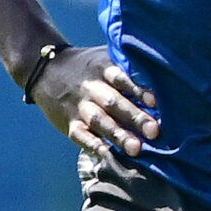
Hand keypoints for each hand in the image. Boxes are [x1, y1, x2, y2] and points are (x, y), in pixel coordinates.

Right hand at [30, 46, 158, 159]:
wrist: (44, 69)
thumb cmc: (89, 65)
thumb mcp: (105, 56)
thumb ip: (128, 67)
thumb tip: (165, 78)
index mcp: (102, 68)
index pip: (122, 78)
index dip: (138, 89)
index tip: (155, 102)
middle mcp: (91, 88)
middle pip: (113, 102)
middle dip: (134, 117)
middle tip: (154, 131)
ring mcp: (79, 106)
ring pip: (99, 121)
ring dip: (118, 135)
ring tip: (136, 149)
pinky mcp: (69, 123)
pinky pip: (80, 135)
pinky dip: (92, 145)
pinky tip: (107, 154)